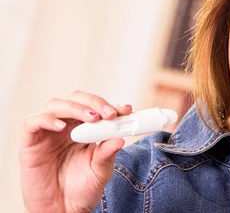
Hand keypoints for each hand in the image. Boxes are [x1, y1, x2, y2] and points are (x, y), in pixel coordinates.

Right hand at [20, 91, 132, 212]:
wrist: (63, 210)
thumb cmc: (82, 189)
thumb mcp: (101, 170)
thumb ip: (108, 153)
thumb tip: (120, 139)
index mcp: (85, 129)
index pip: (96, 108)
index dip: (110, 105)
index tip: (126, 109)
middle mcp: (67, 127)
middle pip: (76, 99)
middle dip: (94, 102)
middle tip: (109, 114)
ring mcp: (48, 132)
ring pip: (56, 105)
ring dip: (76, 108)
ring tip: (92, 119)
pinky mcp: (31, 142)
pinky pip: (33, 122)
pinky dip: (47, 120)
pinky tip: (62, 127)